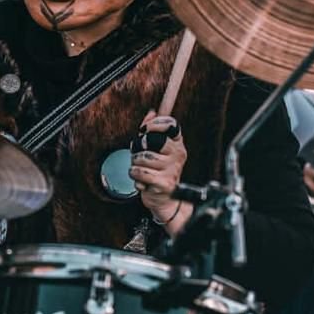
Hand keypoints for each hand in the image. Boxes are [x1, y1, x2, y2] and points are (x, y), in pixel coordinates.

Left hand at [129, 111, 191, 230]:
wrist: (165, 200)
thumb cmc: (157, 172)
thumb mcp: (155, 150)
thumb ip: (152, 130)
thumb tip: (151, 112)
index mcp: (177, 143)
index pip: (171, 124)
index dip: (154, 124)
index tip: (143, 130)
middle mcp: (178, 154)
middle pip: (152, 140)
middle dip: (138, 147)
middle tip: (139, 156)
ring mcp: (172, 169)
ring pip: (141, 158)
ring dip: (135, 165)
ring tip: (142, 171)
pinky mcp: (164, 183)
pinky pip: (140, 172)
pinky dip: (135, 176)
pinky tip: (142, 181)